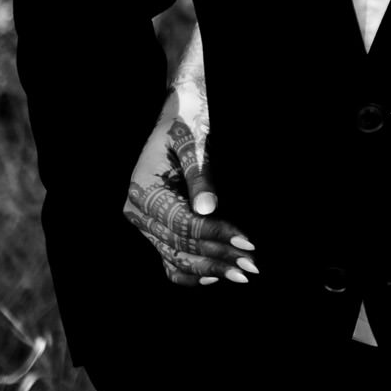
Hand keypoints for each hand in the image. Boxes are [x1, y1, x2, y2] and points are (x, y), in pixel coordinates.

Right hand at [123, 99, 255, 285]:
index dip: (215, 235)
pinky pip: (167, 258)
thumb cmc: (187, 123)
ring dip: (209, 268)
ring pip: (174, 257)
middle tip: (252, 266)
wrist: (178, 114)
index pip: (182, 223)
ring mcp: (144, 222)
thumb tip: (206, 209)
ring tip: (242, 273)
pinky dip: (189, 271)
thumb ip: (200, 174)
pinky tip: (215, 276)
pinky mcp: (153, 227)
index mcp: (143, 189)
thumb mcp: (194, 141)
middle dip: (218, 256)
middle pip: (179, 244)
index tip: (246, 242)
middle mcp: (138, 210)